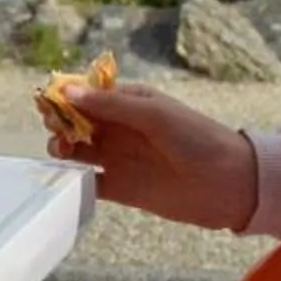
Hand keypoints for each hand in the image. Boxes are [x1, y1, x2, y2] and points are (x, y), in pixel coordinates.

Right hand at [43, 79, 258, 232]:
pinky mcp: (121, 188)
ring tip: (62, 150)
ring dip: (62, 147)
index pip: (87, 94)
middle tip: (55, 127)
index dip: (65, 96)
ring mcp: (119, 158)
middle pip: (77, 121)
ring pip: (78, 149)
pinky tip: (67, 177)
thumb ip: (110, 106)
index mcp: (129, 103)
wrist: (230, 184)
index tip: (49, 101)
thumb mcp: (154, 115)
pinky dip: (74, 179)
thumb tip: (67, 91)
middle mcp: (119, 129)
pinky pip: (90, 182)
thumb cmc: (197, 139)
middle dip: (59, 120)